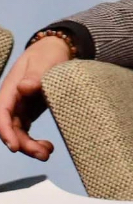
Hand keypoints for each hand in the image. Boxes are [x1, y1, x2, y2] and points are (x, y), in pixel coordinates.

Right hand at [0, 37, 71, 159]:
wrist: (55, 49)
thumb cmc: (48, 53)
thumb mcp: (45, 61)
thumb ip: (35, 75)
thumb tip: (24, 87)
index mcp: (10, 89)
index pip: (1, 113)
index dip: (5, 131)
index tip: (15, 147)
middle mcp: (11, 101)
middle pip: (10, 128)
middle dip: (23, 144)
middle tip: (43, 154)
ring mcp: (19, 108)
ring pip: (18, 133)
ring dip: (30, 146)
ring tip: (47, 154)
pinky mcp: (28, 112)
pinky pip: (26, 131)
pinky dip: (35, 141)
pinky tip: (48, 148)